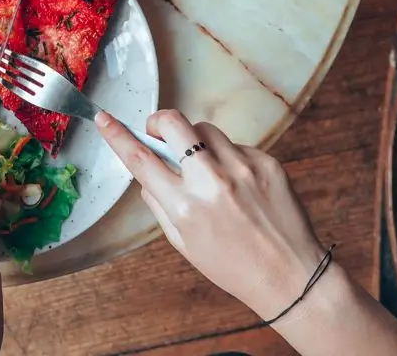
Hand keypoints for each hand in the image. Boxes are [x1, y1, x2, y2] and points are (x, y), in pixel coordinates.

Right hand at [95, 109, 326, 320]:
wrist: (293, 277)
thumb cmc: (234, 266)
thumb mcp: (184, 244)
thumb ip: (159, 205)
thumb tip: (146, 172)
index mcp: (185, 206)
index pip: (140, 159)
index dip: (117, 135)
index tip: (103, 118)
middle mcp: (211, 182)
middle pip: (172, 124)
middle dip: (159, 122)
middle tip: (160, 133)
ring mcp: (241, 168)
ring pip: (205, 129)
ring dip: (197, 142)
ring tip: (209, 169)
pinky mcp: (266, 162)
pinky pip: (236, 145)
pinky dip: (230, 158)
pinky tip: (239, 184)